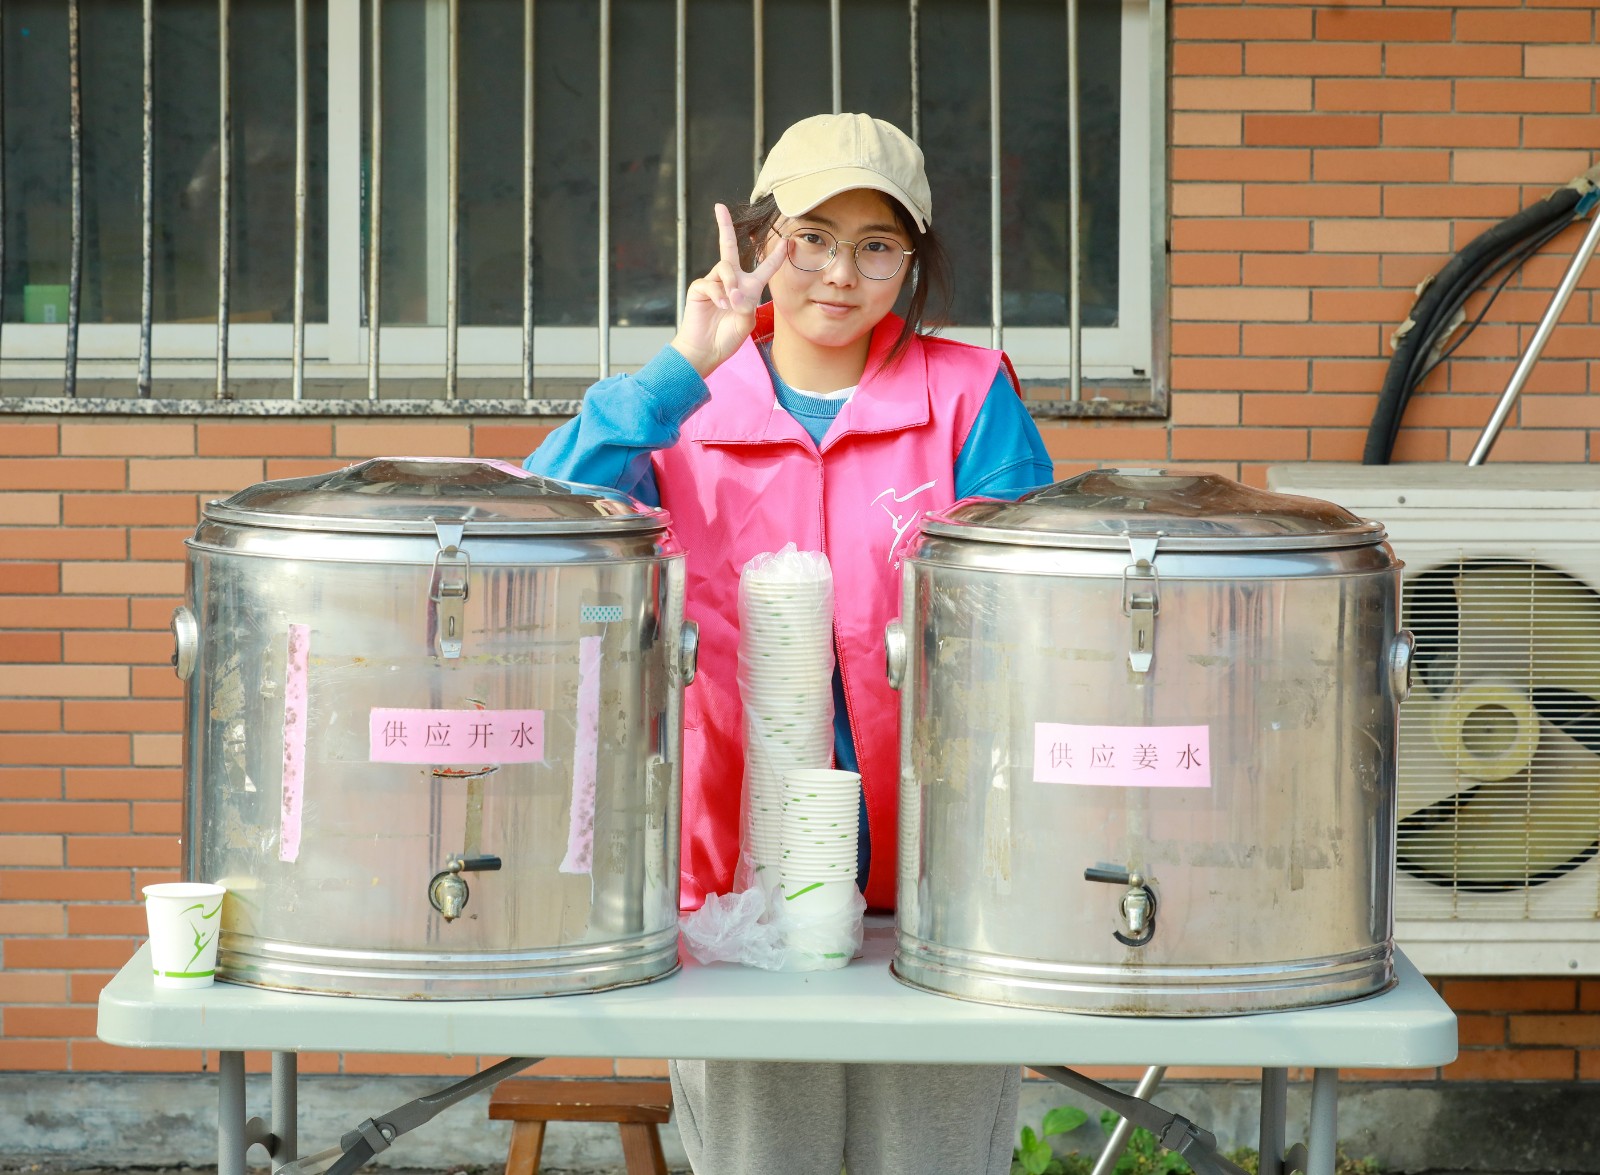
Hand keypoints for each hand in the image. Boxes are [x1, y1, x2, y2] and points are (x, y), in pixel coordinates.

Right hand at [669, 203, 788, 377]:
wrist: (706, 351)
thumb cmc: (727, 338)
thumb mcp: (745, 322)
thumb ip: (745, 304)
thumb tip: (733, 290)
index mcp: (748, 288)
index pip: (765, 267)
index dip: (776, 255)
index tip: (787, 239)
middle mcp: (731, 281)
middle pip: (728, 247)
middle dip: (724, 226)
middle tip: (719, 207)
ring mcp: (714, 283)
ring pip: (725, 268)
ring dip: (731, 283)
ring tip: (730, 303)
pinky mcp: (699, 289)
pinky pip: (710, 283)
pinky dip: (718, 294)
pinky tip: (721, 305)